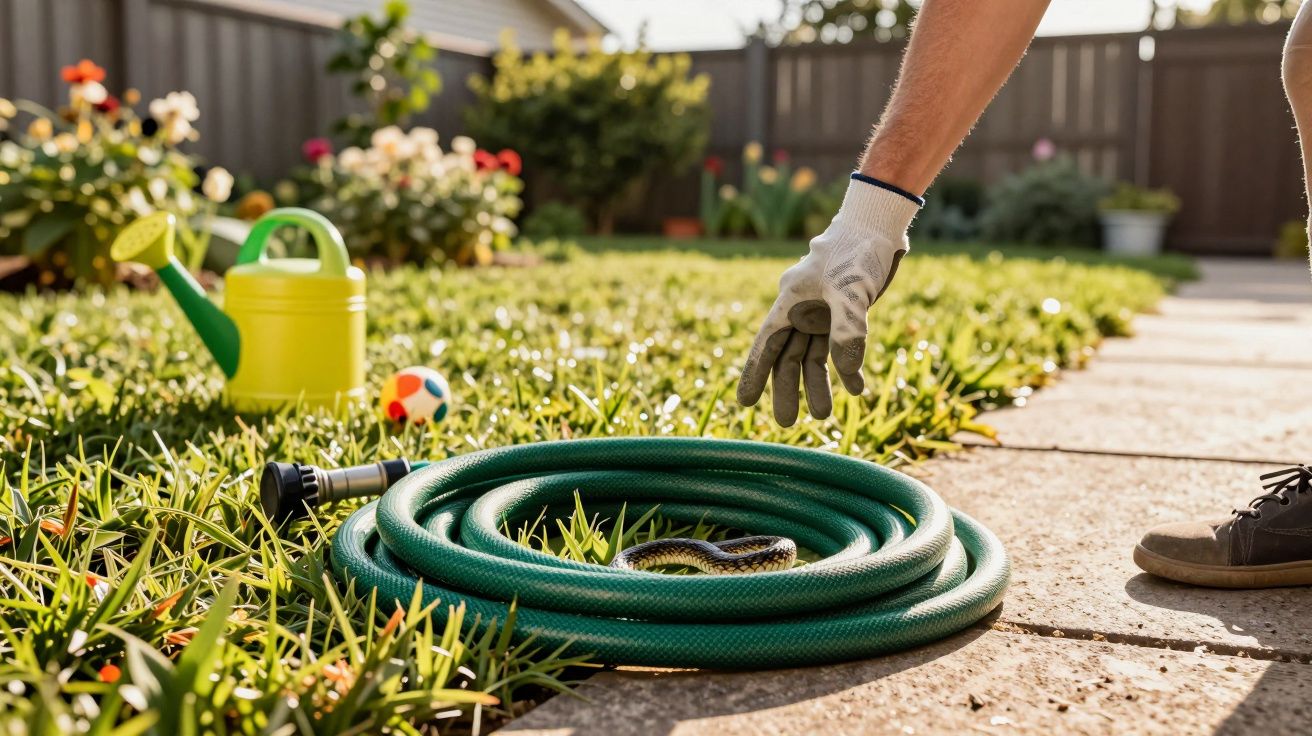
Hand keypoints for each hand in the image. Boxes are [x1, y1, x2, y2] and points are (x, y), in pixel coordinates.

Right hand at [736, 179, 919, 425]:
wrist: (880, 225)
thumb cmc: (858, 250)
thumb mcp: (853, 289)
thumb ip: (849, 330)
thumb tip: (848, 375)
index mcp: (791, 299)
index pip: (768, 342)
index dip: (755, 372)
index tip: (745, 402)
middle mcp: (801, 308)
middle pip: (787, 356)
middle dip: (786, 389)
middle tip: (786, 424)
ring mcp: (821, 312)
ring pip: (812, 356)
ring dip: (817, 384)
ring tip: (823, 416)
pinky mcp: (842, 313)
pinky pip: (837, 347)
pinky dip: (846, 367)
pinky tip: (857, 389)